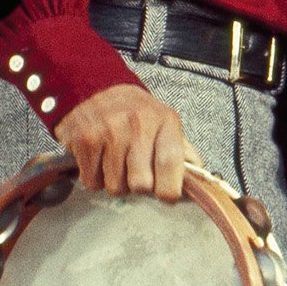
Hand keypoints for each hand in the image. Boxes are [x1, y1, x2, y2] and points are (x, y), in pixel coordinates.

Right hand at [53, 82, 194, 199]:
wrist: (96, 89)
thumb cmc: (137, 114)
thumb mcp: (166, 124)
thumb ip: (184, 152)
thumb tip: (200, 180)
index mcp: (165, 121)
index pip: (170, 163)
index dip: (170, 189)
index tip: (167, 196)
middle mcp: (138, 125)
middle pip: (141, 184)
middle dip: (140, 187)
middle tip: (137, 173)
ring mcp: (109, 132)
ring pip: (115, 186)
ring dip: (116, 182)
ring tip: (117, 163)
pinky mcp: (85, 141)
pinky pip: (91, 182)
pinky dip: (95, 178)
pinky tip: (100, 160)